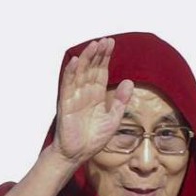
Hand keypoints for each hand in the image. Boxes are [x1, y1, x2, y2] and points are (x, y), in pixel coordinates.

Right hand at [51, 37, 133, 165]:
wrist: (78, 154)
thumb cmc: (93, 139)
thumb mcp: (113, 119)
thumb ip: (121, 101)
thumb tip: (129, 82)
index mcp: (96, 96)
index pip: (101, 72)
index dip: (105, 58)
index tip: (111, 44)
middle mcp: (85, 93)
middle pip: (91, 69)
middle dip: (98, 54)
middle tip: (105, 41)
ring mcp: (74, 97)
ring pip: (80, 73)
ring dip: (86, 59)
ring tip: (94, 45)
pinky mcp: (66, 104)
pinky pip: (67, 86)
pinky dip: (70, 73)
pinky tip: (74, 61)